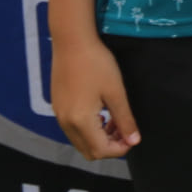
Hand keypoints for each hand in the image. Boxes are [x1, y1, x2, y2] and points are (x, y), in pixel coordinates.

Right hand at [50, 35, 139, 160]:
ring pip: (80, 141)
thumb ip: (125, 119)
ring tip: (115, 119)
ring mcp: (59, 116)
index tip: (133, 136)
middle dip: (109, 146)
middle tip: (124, 129)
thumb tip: (134, 141)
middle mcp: (66, 123)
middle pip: (89, 151)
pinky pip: (73, 129)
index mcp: (81, 121)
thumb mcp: (116, 91)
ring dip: (99, 138)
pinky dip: (88, 129)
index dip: (120, 149)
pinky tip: (100, 112)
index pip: (102, 151)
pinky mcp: (57, 107)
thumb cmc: (97, 64)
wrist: (71, 41)